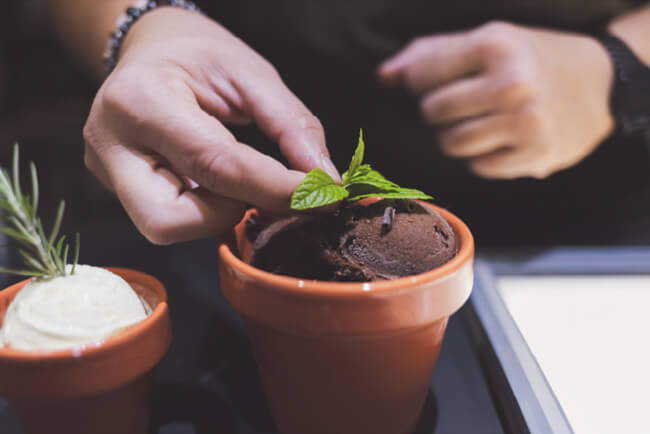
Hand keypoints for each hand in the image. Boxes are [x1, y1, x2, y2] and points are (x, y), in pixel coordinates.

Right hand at [83, 8, 338, 243]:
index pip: (215, 164)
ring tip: (239, 178)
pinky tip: (220, 184)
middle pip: (169, 219)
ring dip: (218, 214)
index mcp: (140, 101)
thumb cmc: (199, 54)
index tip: (324, 197)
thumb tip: (325, 181)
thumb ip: (291, 125)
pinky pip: (169, 218)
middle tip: (263, 189)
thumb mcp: (251, 73)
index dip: (276, 189)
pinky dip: (206, 210)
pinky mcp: (119, 188)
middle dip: (228, 215)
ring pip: (165, 228)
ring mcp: (108, 171)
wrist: (150, 49)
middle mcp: (111, 145)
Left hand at [378, 22, 614, 178]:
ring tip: (477, 123)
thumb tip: (383, 77)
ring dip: (455, 137)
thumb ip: (430, 53)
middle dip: (437, 111)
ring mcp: (525, 123)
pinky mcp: (534, 156)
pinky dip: (482, 157)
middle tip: (460, 105)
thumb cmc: (529, 60)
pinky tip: (500, 139)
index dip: (418, 82)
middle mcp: (511, 84)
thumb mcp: (486, 41)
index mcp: (495, 46)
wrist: (599, 85)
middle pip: (432, 112)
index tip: (433, 82)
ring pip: (451, 144)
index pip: (420, 75)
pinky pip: (479, 166)